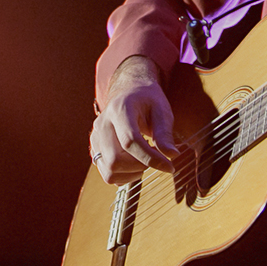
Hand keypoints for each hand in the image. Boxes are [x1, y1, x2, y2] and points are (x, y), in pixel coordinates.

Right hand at [88, 55, 179, 183]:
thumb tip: (172, 156)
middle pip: (115, 160)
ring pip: (109, 171)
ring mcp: (95, 137)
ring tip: (145, 160)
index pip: (130, 141)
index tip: (170, 166)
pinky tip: (135, 162)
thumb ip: (164, 133)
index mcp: (119, 110)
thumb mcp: (161, 110)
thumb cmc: (147, 101)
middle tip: (156, 159)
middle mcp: (102, 124)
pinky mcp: (95, 148)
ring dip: (132, 173)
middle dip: (140, 166)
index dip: (151, 158)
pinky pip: (107, 173)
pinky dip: (124, 176)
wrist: (129, 91)